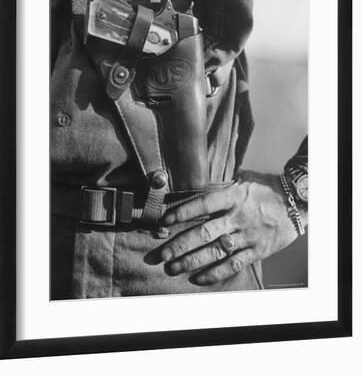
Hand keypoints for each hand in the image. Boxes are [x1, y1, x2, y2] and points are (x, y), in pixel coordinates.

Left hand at [160, 171, 305, 284]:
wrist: (298, 202)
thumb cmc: (265, 189)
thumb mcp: (242, 181)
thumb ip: (220, 189)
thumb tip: (193, 192)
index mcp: (234, 196)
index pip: (204, 204)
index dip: (184, 212)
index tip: (165, 220)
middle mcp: (239, 217)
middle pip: (205, 233)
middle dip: (180, 245)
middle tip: (161, 254)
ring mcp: (248, 235)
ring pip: (215, 252)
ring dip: (192, 261)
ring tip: (172, 268)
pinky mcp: (258, 250)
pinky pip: (234, 264)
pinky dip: (216, 273)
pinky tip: (198, 278)